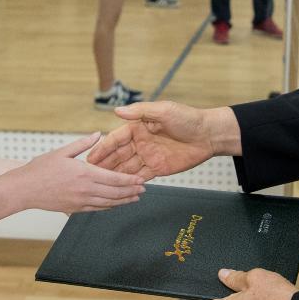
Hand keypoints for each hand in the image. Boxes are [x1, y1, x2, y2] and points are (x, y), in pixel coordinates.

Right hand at [9, 133, 145, 213]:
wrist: (24, 189)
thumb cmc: (40, 168)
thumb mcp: (62, 151)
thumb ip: (82, 144)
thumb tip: (98, 134)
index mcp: (84, 173)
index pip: (114, 178)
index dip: (129, 180)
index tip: (140, 180)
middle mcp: (85, 189)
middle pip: (115, 192)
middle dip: (131, 191)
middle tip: (143, 190)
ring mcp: (80, 201)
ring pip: (108, 203)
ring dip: (123, 201)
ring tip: (134, 199)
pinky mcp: (75, 209)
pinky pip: (97, 209)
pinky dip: (109, 207)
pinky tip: (115, 204)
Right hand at [86, 101, 222, 179]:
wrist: (208, 135)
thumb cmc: (187, 118)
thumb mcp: (163, 110)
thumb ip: (140, 111)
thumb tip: (117, 110)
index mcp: (138, 127)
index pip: (116, 139)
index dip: (103, 149)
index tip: (90, 157)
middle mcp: (140, 142)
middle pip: (118, 155)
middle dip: (104, 165)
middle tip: (89, 176)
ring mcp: (148, 156)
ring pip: (126, 168)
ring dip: (113, 176)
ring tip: (99, 185)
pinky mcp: (157, 168)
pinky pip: (140, 177)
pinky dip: (130, 183)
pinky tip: (119, 189)